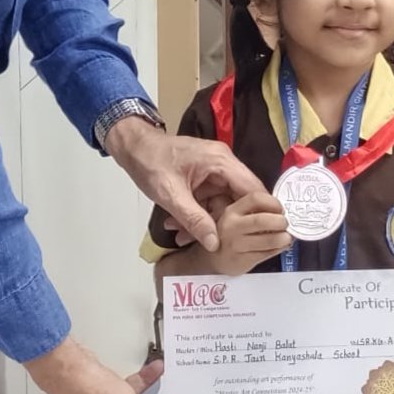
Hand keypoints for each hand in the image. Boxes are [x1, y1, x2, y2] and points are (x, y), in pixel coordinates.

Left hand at [104, 118, 265, 251]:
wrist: (133, 148)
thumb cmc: (150, 162)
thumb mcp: (171, 194)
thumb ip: (194, 219)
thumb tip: (215, 244)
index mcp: (221, 161)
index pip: (253, 190)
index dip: (259, 215)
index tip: (259, 239)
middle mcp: (223, 165)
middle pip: (240, 200)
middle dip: (227, 224)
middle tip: (215, 245)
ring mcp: (214, 172)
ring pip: (223, 204)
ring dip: (207, 223)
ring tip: (183, 238)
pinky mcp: (204, 180)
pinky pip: (209, 202)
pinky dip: (197, 216)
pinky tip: (179, 230)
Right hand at [211, 190, 292, 275]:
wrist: (216, 257)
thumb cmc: (233, 234)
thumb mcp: (238, 217)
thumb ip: (257, 211)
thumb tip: (282, 210)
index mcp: (233, 210)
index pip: (256, 198)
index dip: (273, 202)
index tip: (280, 209)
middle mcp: (232, 226)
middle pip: (262, 220)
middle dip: (280, 221)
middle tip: (286, 223)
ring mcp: (236, 244)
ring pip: (267, 240)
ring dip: (283, 238)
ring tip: (286, 237)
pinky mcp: (242, 260)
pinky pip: (266, 254)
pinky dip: (278, 249)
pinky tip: (281, 246)